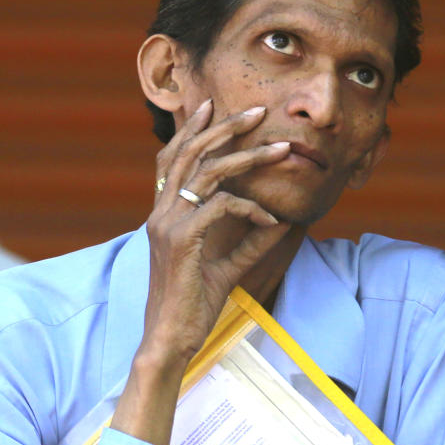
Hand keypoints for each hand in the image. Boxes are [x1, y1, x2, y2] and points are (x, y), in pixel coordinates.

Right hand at [110, 99, 290, 444]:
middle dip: (225, 127)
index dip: (191, 130)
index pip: (173, 158)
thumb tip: (281, 220)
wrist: (173, 339)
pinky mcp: (182, 240)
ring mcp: (168, 224)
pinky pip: (221, 207)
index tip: (212, 105)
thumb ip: (252, 241)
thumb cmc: (196, 303)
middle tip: (257, 110)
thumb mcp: (229, 265)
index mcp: (166, 213)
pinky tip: (270, 219)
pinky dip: (250, 207)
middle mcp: (162, 213)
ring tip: (281, 149)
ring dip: (249, 157)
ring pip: (208, 173)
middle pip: (190, 153)